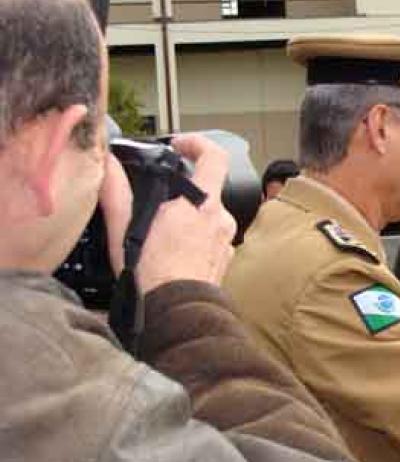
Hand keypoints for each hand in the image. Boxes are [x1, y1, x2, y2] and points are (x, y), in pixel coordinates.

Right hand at [98, 133, 236, 293]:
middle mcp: (219, 219)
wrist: (175, 315)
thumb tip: (108, 165)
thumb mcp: (124, 230)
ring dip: (190, 215)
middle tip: (161, 196)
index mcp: (200, 204)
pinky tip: (175, 250)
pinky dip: (196, 237)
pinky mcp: (225, 259)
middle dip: (185, 188)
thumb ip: (116, 192)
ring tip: (163, 230)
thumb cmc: (151, 276)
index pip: (214, 156)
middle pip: (209, 188)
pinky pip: (213, 237)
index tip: (180, 146)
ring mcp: (225, 240)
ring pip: (209, 215)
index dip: (198, 143)